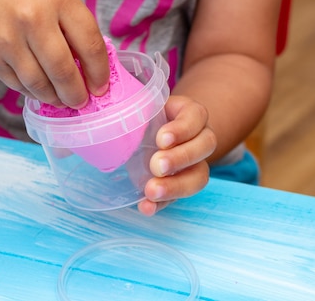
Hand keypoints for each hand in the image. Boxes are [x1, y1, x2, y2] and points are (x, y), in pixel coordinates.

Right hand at [0, 0, 109, 107]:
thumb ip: (71, 22)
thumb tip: (88, 66)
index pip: (89, 44)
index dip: (99, 72)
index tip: (101, 87)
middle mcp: (33, 18)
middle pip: (63, 71)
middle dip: (76, 94)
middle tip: (81, 102)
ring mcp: (7, 39)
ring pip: (39, 84)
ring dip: (54, 98)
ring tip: (61, 100)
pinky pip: (17, 84)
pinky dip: (32, 92)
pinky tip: (39, 89)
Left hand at [137, 95, 214, 215]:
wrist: (149, 134)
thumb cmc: (146, 116)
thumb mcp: (142, 108)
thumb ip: (134, 110)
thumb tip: (107, 117)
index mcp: (190, 113)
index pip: (197, 116)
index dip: (182, 129)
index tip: (161, 139)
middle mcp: (200, 137)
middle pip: (206, 145)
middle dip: (181, 157)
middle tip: (156, 166)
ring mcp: (195, 163)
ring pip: (200, 175)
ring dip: (176, 185)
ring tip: (151, 191)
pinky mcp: (182, 184)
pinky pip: (179, 198)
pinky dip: (162, 204)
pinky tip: (146, 207)